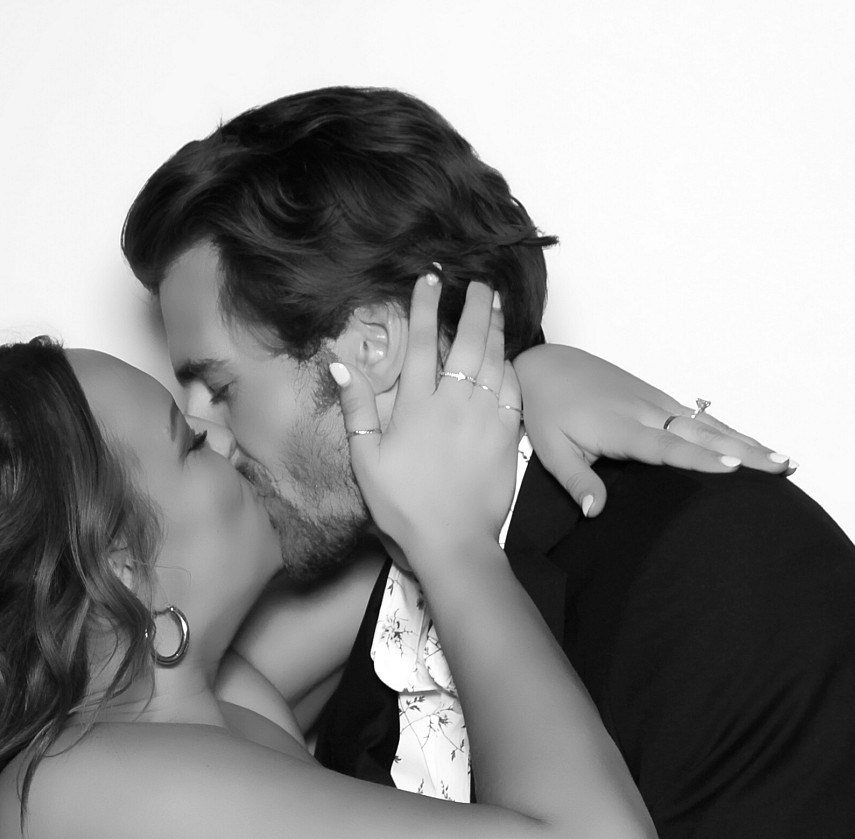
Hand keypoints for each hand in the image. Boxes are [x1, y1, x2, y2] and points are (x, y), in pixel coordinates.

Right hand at [334, 272, 521, 563]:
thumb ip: (356, 409)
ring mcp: (486, 418)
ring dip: (495, 329)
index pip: (420, 343)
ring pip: (495, 360)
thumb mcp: (366, 460)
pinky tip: (509, 357)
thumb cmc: (403, 505)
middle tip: (478, 284)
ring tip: (495, 306)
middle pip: (467, 342)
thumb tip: (340, 364)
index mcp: (417, 407)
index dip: (425, 307)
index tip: (430, 280)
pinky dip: (511, 368)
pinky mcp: (507, 436)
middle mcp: (455, 404)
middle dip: (473, 308)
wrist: (453, 542)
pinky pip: (514, 391)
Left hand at [515, 343, 794, 516]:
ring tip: (782, 459)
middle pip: (702, 434)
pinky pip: (699, 418)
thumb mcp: (551, 450)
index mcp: (621, 427)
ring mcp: (656, 403)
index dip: (700, 458)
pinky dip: (728, 430)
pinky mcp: (658, 399)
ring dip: (746, 440)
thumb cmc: (547, 411)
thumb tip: (595, 511)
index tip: (734, 467)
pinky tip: (749, 443)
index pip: (668, 447)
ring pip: (708, 424)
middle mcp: (647, 412)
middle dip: (745, 450)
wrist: (545, 366)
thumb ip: (576, 481)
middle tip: (782, 466)